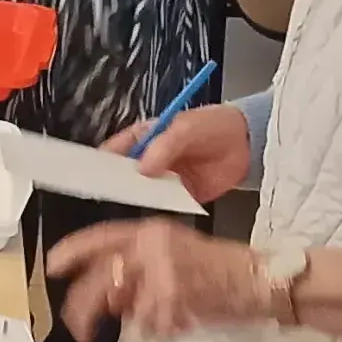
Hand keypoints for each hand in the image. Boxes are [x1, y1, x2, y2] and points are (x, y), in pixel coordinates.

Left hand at [50, 218, 272, 341]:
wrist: (261, 280)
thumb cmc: (221, 269)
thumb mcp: (173, 255)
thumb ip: (137, 269)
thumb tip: (107, 295)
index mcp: (150, 232)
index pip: (99, 238)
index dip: (71, 252)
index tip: (52, 267)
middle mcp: (151, 247)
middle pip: (99, 279)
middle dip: (83, 309)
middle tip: (79, 330)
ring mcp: (160, 272)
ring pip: (121, 307)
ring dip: (130, 324)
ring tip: (148, 327)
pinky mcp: (173, 298)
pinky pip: (148, 325)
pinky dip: (157, 331)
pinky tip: (177, 325)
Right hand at [101, 100, 253, 206]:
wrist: (249, 145)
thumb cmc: (214, 126)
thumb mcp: (187, 128)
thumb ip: (165, 145)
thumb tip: (143, 168)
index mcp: (143, 139)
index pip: (113, 151)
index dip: (100, 163)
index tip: (92, 175)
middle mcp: (148, 161)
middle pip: (123, 177)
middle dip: (116, 186)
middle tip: (112, 194)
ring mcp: (163, 181)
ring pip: (141, 194)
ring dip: (137, 200)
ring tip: (132, 205)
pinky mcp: (178, 198)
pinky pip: (163, 207)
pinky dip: (159, 211)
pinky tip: (154, 214)